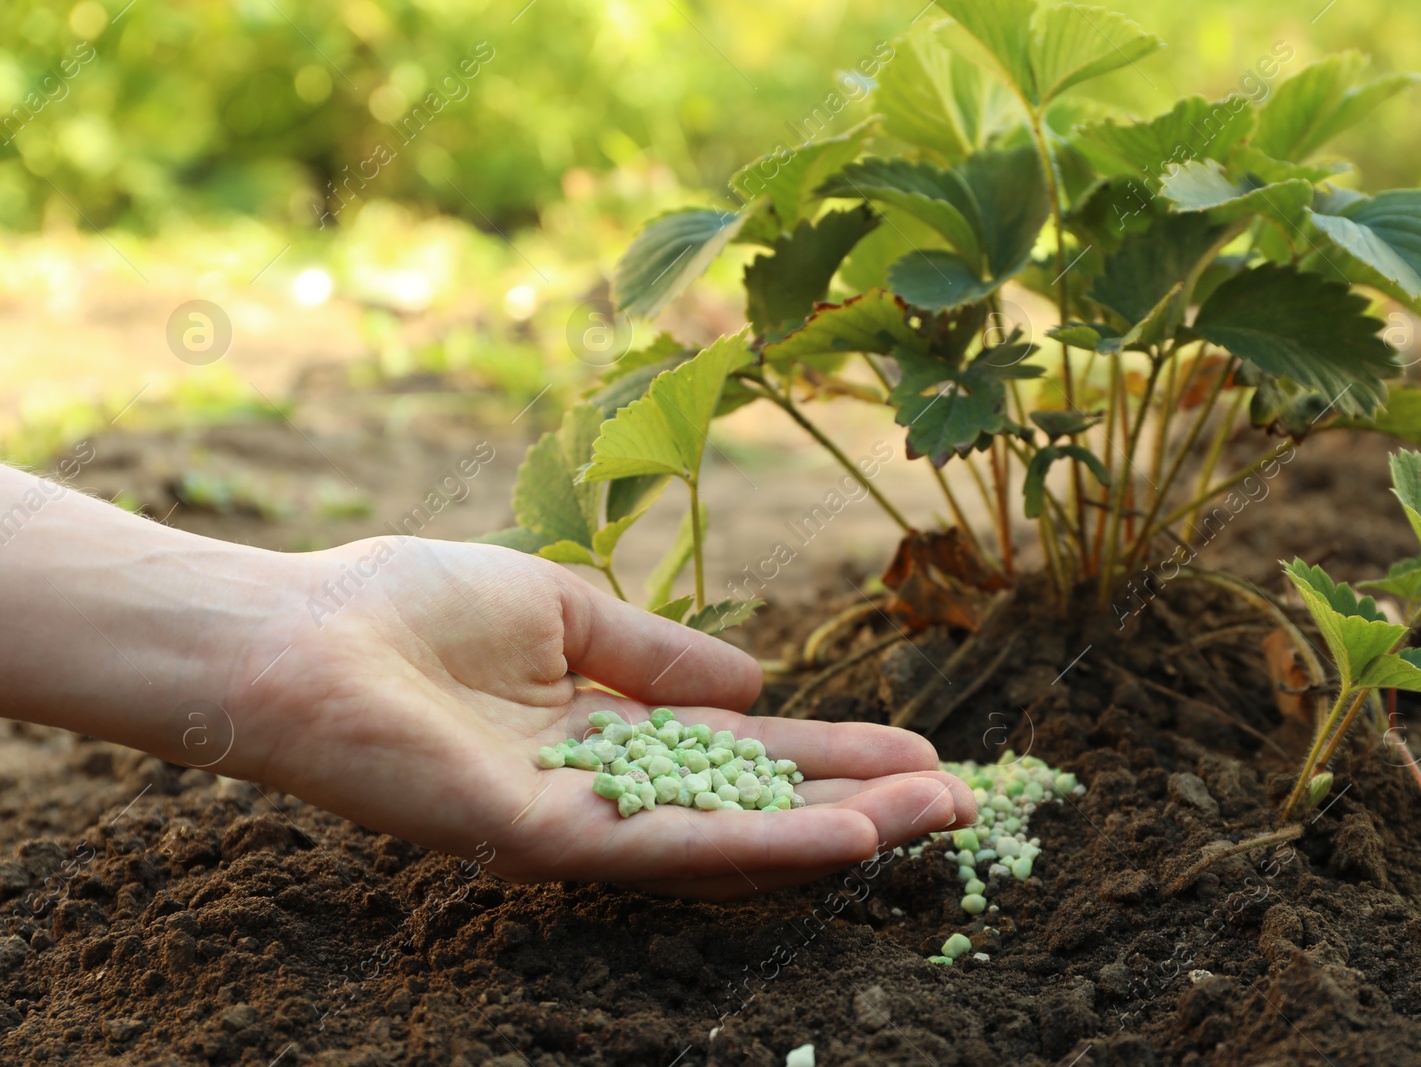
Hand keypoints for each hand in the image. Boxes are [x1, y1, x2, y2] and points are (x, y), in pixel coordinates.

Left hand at [229, 537, 975, 897]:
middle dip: (861, 805)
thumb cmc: (408, 607)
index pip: (743, 755)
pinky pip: (672, 847)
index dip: (833, 756)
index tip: (920, 751)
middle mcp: (607, 791)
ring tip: (936, 818)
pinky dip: (765, 845)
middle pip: (756, 806)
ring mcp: (580, 824)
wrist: (299, 637)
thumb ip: (659, 654)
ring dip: (840, 832)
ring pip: (734, 840)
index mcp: (609, 735)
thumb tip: (760, 687)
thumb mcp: (564, 611)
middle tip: (964, 803)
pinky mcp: (546, 841)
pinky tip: (847, 836)